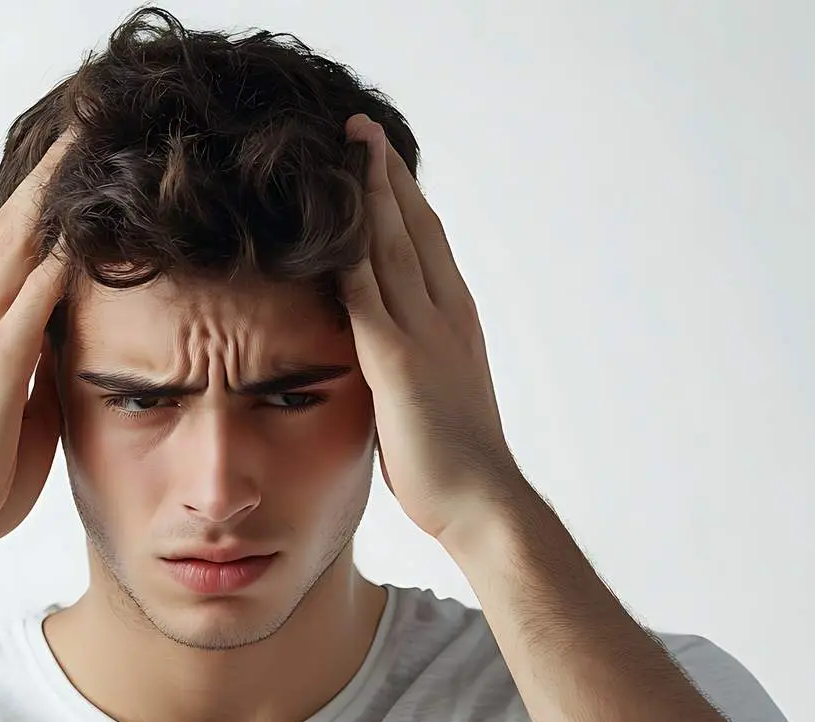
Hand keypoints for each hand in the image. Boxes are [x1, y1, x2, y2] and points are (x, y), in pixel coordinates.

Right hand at [0, 130, 74, 553]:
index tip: (78, 155)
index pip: (15, 239)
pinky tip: (97, 216)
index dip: (46, 195)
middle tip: (87, 118)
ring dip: (58, 186)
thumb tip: (76, 335)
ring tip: (92, 140)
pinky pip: (39, 287)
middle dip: (52, 167)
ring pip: (22, 236)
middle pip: (17, 218)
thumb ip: (42, 356)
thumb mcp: (23, 399)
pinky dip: (68, 247)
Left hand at [338, 114, 522, 543]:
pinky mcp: (396, 360)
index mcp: (457, 322)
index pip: (428, 244)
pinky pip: (367, 291)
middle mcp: (446, 314)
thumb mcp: (437, 398)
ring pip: (392, 245)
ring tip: (348, 144)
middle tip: (362, 128)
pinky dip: (350, 249)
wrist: (483, 501)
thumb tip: (393, 358)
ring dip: (369, 192)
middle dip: (386, 176)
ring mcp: (424, 333)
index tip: (384, 163)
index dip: (405, 199)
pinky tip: (331, 218)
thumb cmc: (458, 467)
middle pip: (412, 227)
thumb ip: (416, 365)